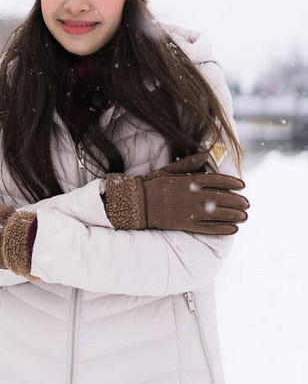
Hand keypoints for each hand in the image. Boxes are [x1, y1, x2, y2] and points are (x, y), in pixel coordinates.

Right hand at [104, 152, 248, 234]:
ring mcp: (191, 211)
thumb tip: (206, 154)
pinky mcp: (186, 224)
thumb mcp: (169, 169)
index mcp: (190, 180)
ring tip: (244, 217)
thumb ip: (189, 163)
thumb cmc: (152, 183)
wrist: (137, 202)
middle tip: (247, 204)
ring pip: (220, 213)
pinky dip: (223, 229)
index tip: (242, 186)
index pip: (218, 180)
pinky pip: (209, 228)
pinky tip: (233, 230)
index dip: (232, 183)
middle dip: (238, 201)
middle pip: (223, 198)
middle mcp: (194, 196)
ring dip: (234, 215)